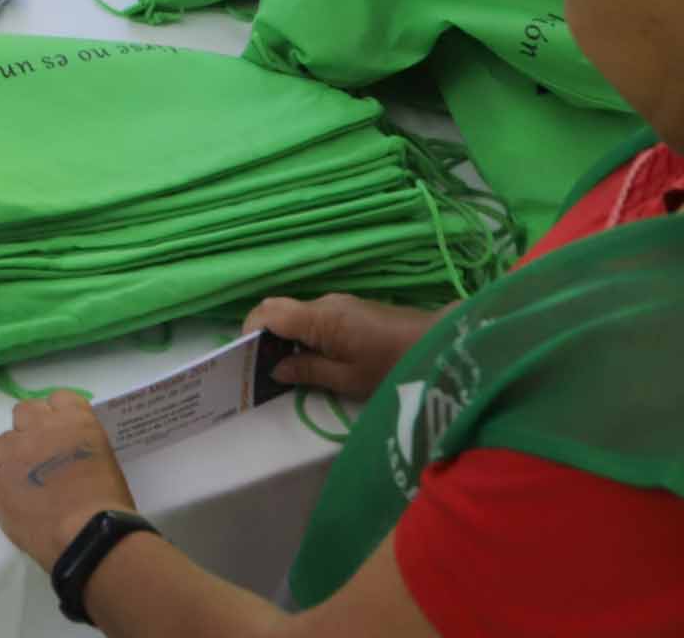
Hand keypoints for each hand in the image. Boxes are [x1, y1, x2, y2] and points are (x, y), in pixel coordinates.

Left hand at [0, 393, 136, 571]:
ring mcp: (14, 452)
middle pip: (24, 413)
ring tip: (28, 488)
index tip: (61, 438)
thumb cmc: (107, 503)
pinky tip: (18, 509)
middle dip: (30, 432)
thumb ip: (79, 447)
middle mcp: (40, 427)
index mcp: (74, 419)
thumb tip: (65, 458)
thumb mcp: (103, 460)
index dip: (57, 419)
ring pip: (2, 445)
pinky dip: (1, 493)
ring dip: (12, 460)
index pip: (57, 400)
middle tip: (41, 460)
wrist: (88, 534)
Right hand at [244, 293, 442, 401]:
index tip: (245, 359)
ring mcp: (338, 304)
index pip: (267, 313)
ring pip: (295, 313)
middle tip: (261, 367)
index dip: (249, 332)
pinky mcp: (350, 310)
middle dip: (262, 334)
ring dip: (284, 335)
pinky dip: (302, 334)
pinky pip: (313, 317)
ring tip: (284, 368)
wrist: (438, 344)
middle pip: (277, 308)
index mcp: (319, 318)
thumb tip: (274, 369)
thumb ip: (307, 371)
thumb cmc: (392, 365)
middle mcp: (324, 303)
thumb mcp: (348, 379)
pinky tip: (311, 359)